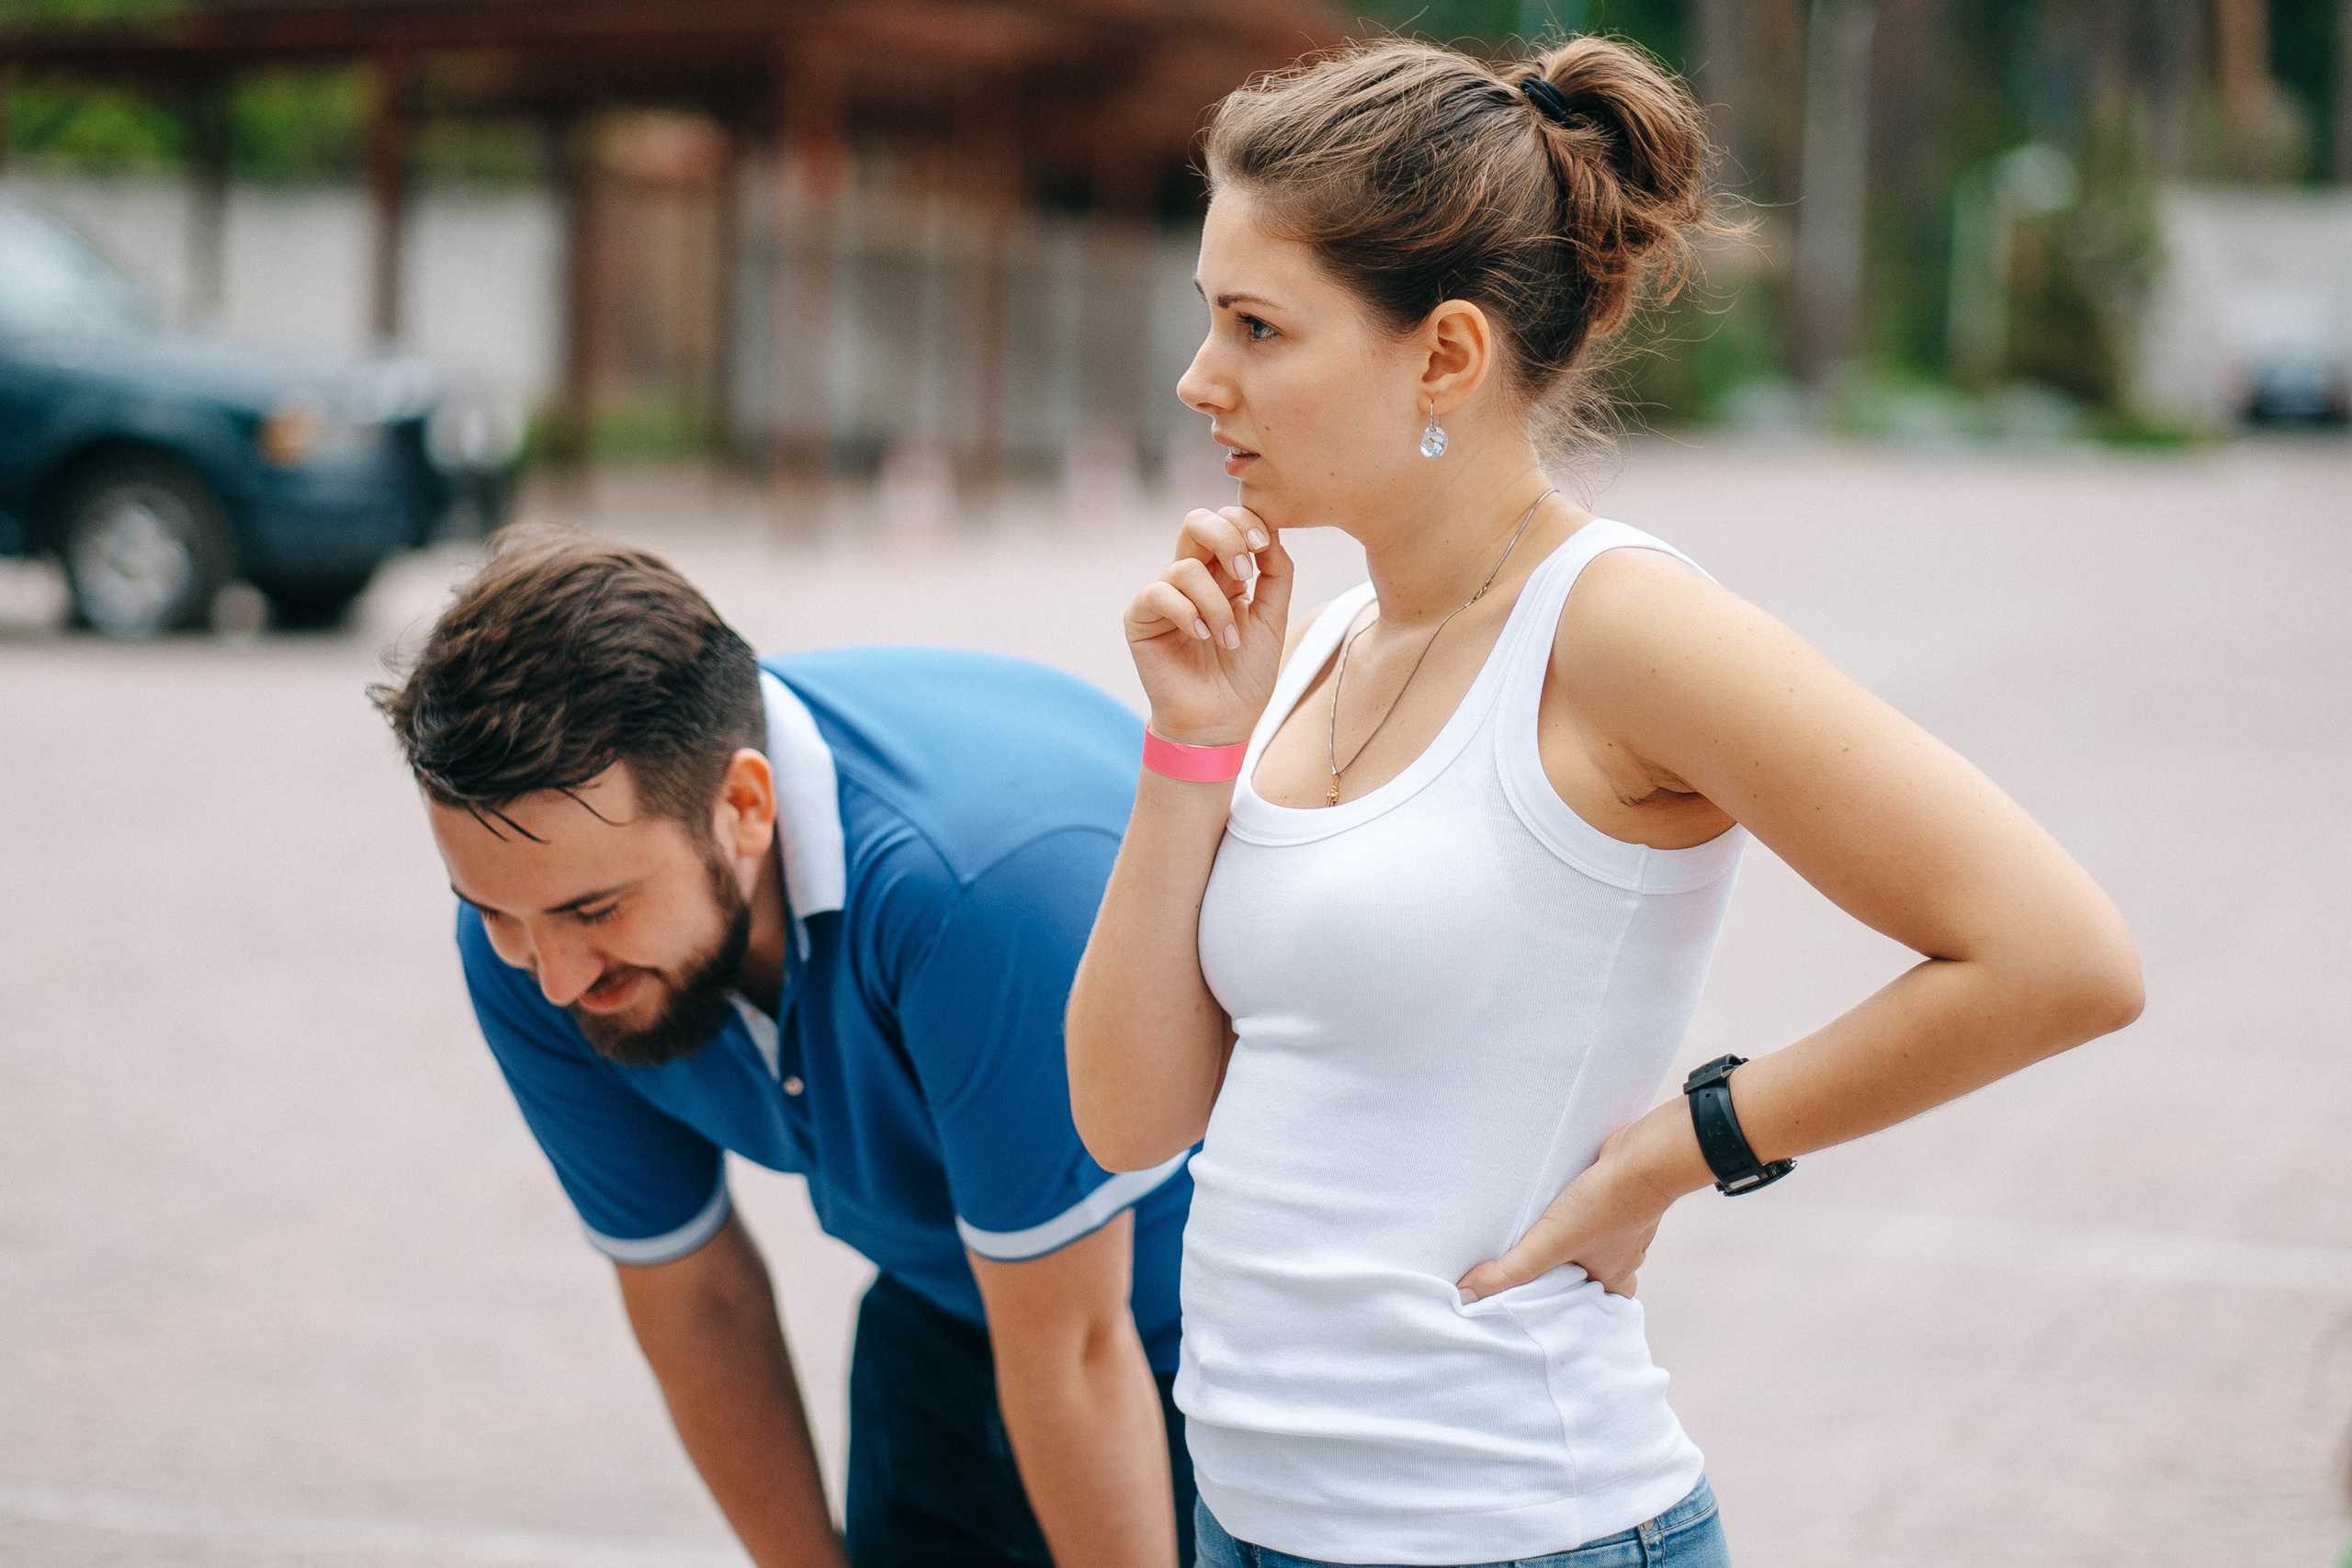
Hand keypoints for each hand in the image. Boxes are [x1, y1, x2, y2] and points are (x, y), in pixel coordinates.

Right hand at [1124, 505, 1291, 747]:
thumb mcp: (1272, 618)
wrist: (1223, 720)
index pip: (1226, 521)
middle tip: (1245, 574)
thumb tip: (1270, 532)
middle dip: (1225, 538)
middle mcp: (1192, 577)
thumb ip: (1275, 573)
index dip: (1244, 522)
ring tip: (1228, 640)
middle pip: (1196, 522)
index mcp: (1223, 572)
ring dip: (1215, 605)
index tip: (1263, 546)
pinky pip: (1159, 593)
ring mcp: (1164, 596)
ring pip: (1185, 568)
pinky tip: (1201, 637)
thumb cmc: (1247, 673)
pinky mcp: (1140, 618)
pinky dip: (1186, 613)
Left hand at [1456, 1121, 1679, 1301]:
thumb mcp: (1549, 1243)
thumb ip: (1510, 1270)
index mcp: (1615, 1278)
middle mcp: (1624, 1255)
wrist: (1644, 1157)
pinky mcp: (1620, 1194)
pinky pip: (1597, 1208)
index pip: (1591, 1305)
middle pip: (1592, 1271)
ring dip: (1572, 1236)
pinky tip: (1559, 1196)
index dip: (1568, 1305)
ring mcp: (1625, 1224)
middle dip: (1565, 1269)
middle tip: (1535, 1266)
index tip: (1541, 1302)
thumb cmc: (1605, 1205)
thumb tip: (1468, 1294)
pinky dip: (1581, 1206)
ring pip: (1595, 1239)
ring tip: (1540, 1232)